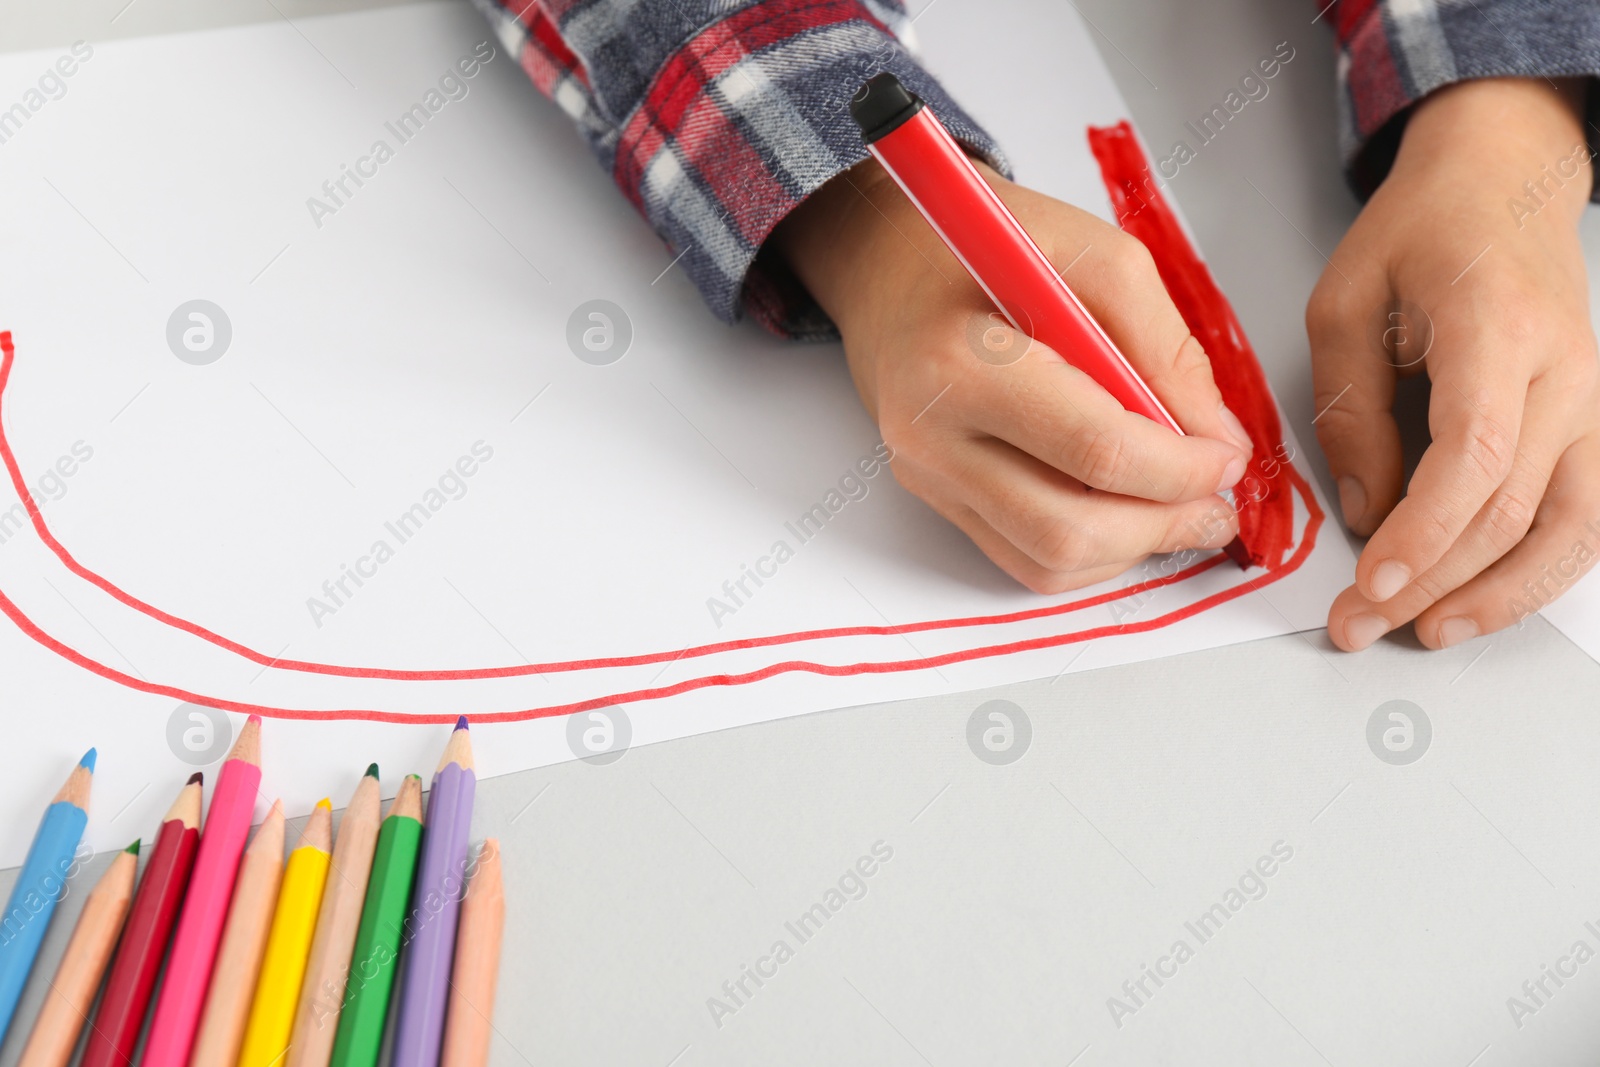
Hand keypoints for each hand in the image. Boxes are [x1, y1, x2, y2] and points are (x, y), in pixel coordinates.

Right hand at [770, 157, 1252, 592]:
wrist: (892, 265)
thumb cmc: (991, 250)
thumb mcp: (1096, 256)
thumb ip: (1165, 347)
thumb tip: (1217, 442)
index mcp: (963, 362)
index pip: (1092, 449)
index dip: (1179, 468)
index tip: (1226, 458)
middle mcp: (930, 435)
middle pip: (1068, 528)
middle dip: (1163, 524)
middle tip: (1216, 502)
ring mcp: (928, 476)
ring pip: (1048, 562)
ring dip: (1132, 549)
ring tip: (1179, 510)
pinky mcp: (938, 499)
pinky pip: (1026, 561)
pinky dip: (1093, 553)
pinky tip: (1126, 512)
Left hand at [1307, 77, 1599, 649]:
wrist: (1504, 182)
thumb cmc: (1420, 232)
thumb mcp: (1344, 301)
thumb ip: (1350, 407)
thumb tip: (1366, 510)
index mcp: (1499, 327)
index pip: (1475, 454)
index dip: (1424, 532)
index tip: (1370, 582)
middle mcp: (1566, 372)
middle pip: (1510, 507)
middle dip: (1428, 582)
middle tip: (1355, 625)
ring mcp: (1595, 401)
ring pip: (1567, 528)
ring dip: (1494, 596)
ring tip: (1424, 633)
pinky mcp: (1595, 424)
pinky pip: (1586, 517)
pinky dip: (1539, 572)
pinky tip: (1483, 603)